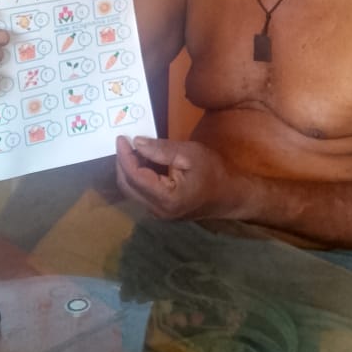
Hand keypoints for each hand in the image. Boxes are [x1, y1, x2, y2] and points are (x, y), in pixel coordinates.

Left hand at [116, 135, 231, 218]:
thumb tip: (136, 142)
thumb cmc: (214, 172)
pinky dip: (139, 176)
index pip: (134, 176)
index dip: (124, 156)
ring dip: (130, 169)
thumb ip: (161, 149)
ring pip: (132, 190)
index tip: (121, 138)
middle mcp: (157, 210)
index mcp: (165, 198)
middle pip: (128, 185)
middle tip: (125, 142)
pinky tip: (145, 161)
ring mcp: (158, 213)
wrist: (230, 196)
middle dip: (123, 162)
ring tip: (135, 149)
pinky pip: (142, 193)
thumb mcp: (190, 154)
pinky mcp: (161, 211)